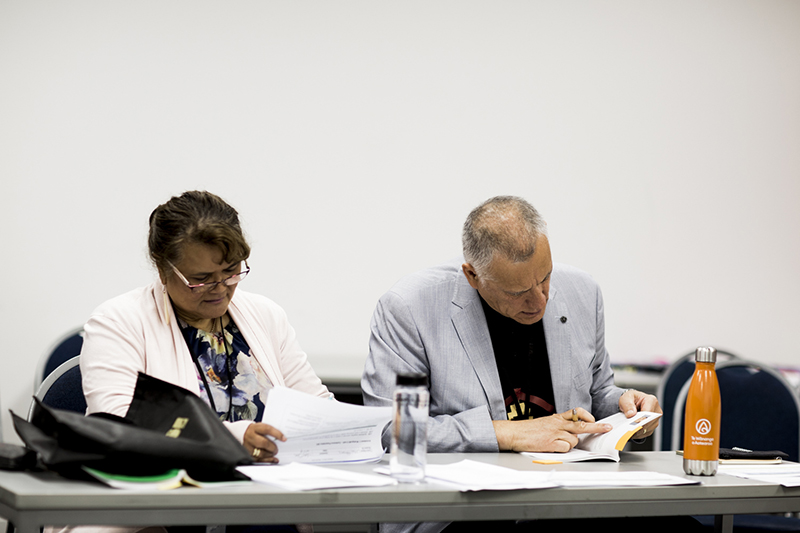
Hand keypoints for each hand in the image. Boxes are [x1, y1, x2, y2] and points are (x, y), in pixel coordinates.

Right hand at [243, 422, 285, 462]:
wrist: (239, 433)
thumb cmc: (254, 430)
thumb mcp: (259, 427)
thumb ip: (268, 431)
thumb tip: (281, 438)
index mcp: (255, 427)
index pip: (267, 429)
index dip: (277, 434)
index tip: (284, 439)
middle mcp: (251, 436)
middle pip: (264, 443)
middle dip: (272, 447)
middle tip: (277, 449)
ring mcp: (247, 446)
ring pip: (260, 453)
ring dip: (270, 454)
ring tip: (273, 453)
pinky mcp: (247, 453)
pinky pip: (257, 459)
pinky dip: (266, 460)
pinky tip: (272, 460)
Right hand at [492, 408, 612, 452]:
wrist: (514, 433)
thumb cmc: (528, 430)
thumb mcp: (545, 422)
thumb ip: (559, 425)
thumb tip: (572, 433)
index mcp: (557, 417)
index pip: (576, 413)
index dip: (587, 416)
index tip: (593, 420)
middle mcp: (558, 424)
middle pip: (582, 425)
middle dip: (597, 427)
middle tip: (607, 428)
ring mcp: (555, 433)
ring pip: (574, 440)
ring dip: (570, 444)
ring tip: (557, 443)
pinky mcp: (551, 443)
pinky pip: (566, 448)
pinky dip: (562, 450)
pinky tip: (553, 447)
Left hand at [619, 389, 661, 438]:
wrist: (631, 403)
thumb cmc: (630, 399)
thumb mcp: (626, 397)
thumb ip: (627, 405)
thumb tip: (631, 414)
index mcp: (651, 400)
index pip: (648, 413)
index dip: (640, 419)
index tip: (633, 424)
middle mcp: (656, 411)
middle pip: (648, 422)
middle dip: (638, 426)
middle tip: (628, 430)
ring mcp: (655, 420)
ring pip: (647, 429)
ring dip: (637, 431)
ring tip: (628, 431)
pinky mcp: (652, 427)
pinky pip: (645, 433)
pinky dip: (637, 434)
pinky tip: (631, 432)